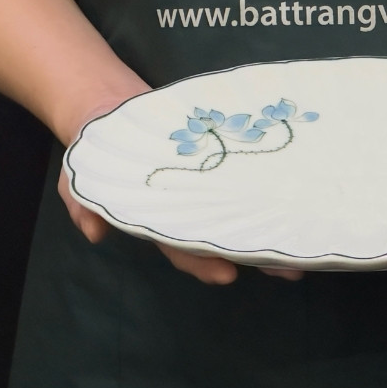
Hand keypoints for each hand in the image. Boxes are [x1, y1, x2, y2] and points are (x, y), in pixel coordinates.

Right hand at [57, 167, 303, 283]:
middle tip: (290, 268)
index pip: (184, 246)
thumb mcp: (81, 180)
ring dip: (270, 223)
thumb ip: (85, 206)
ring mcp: (207, 182)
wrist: (113, 114)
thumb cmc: (99, 155)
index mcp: (159, 219)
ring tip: (304, 237)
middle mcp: (190, 206)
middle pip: (225, 234)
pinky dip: (267, 179)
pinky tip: (295, 182)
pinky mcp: (218, 155)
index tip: (227, 273)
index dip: (204, 262)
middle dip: (255, 252)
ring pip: (241, 207)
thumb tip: (94, 231)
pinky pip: (243, 171)